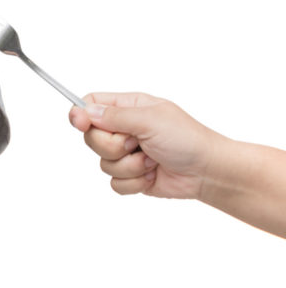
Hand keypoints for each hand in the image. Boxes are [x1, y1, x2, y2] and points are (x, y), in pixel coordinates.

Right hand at [69, 92, 221, 199]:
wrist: (208, 172)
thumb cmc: (187, 139)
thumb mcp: (150, 119)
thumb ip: (114, 115)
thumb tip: (84, 111)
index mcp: (128, 108)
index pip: (91, 104)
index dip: (80, 114)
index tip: (80, 124)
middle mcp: (124, 129)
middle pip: (92, 137)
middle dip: (113, 146)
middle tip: (136, 144)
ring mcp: (127, 154)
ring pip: (103, 162)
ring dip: (130, 166)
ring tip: (152, 160)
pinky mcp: (132, 176)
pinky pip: (114, 182)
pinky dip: (134, 182)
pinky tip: (153, 175)